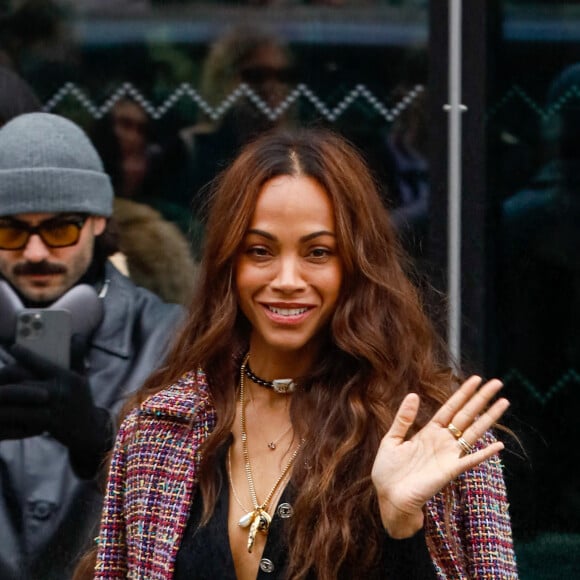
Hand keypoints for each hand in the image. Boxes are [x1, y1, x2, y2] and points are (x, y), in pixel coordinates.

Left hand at [0, 344, 112, 478]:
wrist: (88, 430)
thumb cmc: (81, 399)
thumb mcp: (81, 377)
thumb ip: (76, 356)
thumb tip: (75, 335)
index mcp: (68, 377)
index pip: (43, 363)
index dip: (25, 355)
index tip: (12, 347)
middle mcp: (60, 391)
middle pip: (25, 380)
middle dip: (6, 375)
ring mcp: (52, 408)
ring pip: (20, 397)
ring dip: (3, 394)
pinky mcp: (45, 422)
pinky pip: (21, 415)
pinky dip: (8, 412)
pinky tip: (0, 410)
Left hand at [371, 376, 508, 538]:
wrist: (389, 497)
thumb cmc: (388, 471)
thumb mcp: (392, 439)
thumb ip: (404, 418)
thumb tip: (413, 394)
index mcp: (429, 431)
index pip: (450, 408)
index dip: (463, 393)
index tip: (476, 379)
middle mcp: (443, 441)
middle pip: (466, 415)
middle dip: (481, 399)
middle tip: (497, 383)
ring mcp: (449, 455)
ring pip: (474, 432)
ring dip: (489, 418)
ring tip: (504, 402)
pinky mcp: (450, 471)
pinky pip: (471, 460)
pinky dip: (485, 454)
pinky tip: (499, 446)